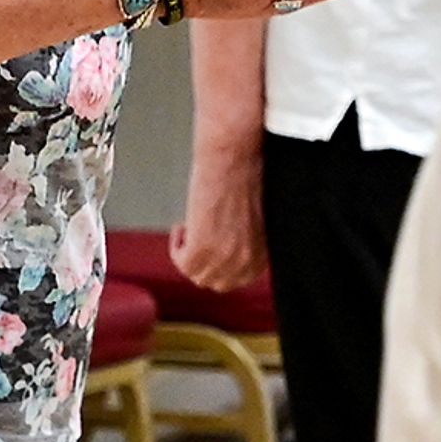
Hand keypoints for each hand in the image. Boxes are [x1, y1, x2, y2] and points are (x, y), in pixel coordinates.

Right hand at [172, 145, 267, 291]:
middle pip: (218, 283)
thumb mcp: (257, 217)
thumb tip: (233, 243)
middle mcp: (245, 261)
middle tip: (196, 244)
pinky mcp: (200, 249)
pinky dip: (177, 246)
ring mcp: (223, 258)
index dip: (224, 268)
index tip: (214, 254)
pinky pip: (181, 262)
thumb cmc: (246, 174)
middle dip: (206, 266)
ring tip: (189, 230)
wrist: (233, 158)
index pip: (241, 279)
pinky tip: (181, 226)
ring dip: (189, 255)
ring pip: (197, 275)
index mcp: (263, 253)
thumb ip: (249, 238)